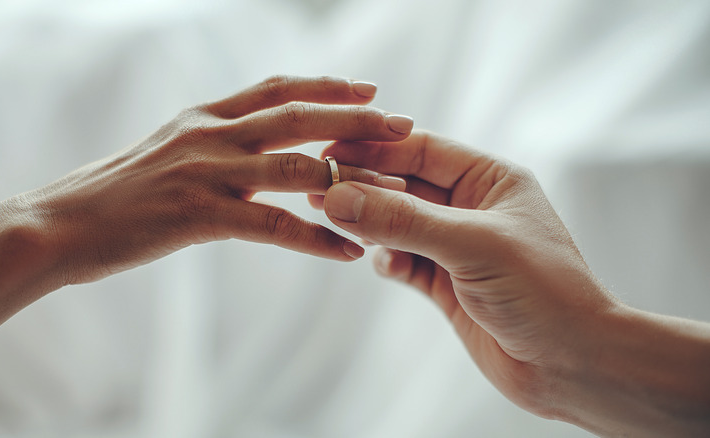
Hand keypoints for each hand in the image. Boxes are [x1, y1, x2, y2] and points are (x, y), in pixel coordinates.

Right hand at [0, 75, 413, 372]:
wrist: (57, 224)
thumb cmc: (113, 194)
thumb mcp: (164, 152)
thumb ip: (208, 143)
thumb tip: (246, 145)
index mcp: (204, 117)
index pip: (276, 88)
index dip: (325, 86)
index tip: (366, 87)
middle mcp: (209, 134)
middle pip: (297, 116)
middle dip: (355, 118)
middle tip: (402, 121)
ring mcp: (205, 172)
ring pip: (293, 165)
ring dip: (348, 174)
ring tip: (393, 183)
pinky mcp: (198, 215)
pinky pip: (272, 226)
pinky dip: (315, 238)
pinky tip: (348, 251)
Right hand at [319, 130, 614, 415]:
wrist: (571, 365)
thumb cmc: (544, 291)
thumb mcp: (472, 244)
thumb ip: (404, 220)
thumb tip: (339, 197)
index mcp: (490, 179)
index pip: (420, 151)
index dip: (373, 150)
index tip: (329, 153)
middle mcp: (471, 208)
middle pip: (402, 186)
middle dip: (363, 187)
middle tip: (319, 189)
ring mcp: (456, 247)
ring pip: (397, 224)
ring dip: (369, 224)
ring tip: (338, 224)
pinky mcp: (445, 284)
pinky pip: (402, 261)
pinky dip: (386, 260)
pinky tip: (383, 265)